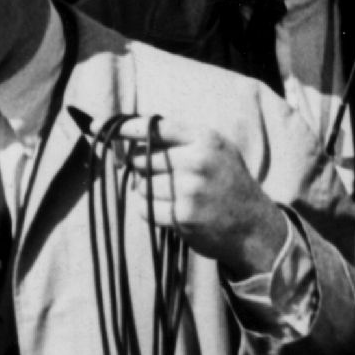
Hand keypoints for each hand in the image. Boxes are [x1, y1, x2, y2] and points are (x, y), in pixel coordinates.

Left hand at [116, 114, 291, 274]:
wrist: (256, 227)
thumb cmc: (229, 184)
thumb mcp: (216, 151)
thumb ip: (180, 140)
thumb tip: (129, 138)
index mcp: (205, 139)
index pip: (154, 127)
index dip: (123, 128)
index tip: (98, 127)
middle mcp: (197, 160)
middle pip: (141, 159)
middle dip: (141, 168)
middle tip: (162, 178)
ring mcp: (189, 189)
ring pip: (141, 185)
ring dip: (147, 192)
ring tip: (173, 197)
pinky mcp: (182, 215)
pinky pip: (145, 209)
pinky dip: (151, 211)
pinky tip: (172, 212)